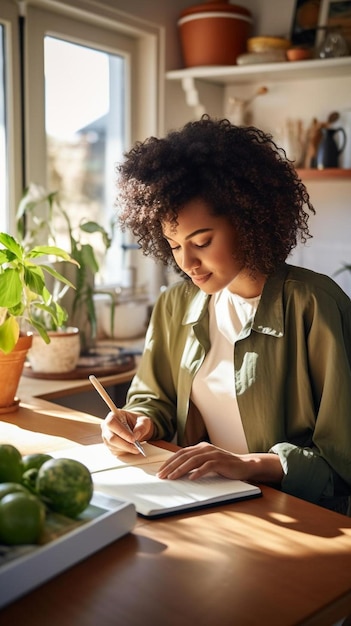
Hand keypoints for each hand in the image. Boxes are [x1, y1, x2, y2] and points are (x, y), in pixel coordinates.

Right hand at [101, 409, 154, 455]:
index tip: (133, 439)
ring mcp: (106, 436)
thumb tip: (136, 435)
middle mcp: (107, 426)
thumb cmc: (137, 422)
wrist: (136, 428)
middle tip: (136, 446)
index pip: (112, 423)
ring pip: (113, 446)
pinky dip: (124, 451)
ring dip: (126, 448)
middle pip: (111, 437)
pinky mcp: (109, 445)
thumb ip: (141, 426)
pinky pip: (115, 451)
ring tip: (136, 448)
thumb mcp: (143, 421)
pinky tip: (131, 448)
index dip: (122, 432)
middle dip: (125, 444)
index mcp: (113, 415)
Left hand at [157, 442, 283, 483]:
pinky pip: (207, 466)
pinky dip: (199, 472)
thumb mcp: (207, 462)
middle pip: (184, 456)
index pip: (180, 453)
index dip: (169, 462)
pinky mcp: (221, 462)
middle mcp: (205, 448)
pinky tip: (192, 478)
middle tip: (161, 476)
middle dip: (171, 466)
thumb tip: (178, 471)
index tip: (160, 471)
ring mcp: (213, 454)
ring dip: (181, 470)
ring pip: (193, 461)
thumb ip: (195, 463)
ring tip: (172, 478)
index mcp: (200, 447)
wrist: (244, 465)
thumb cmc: (224, 465)